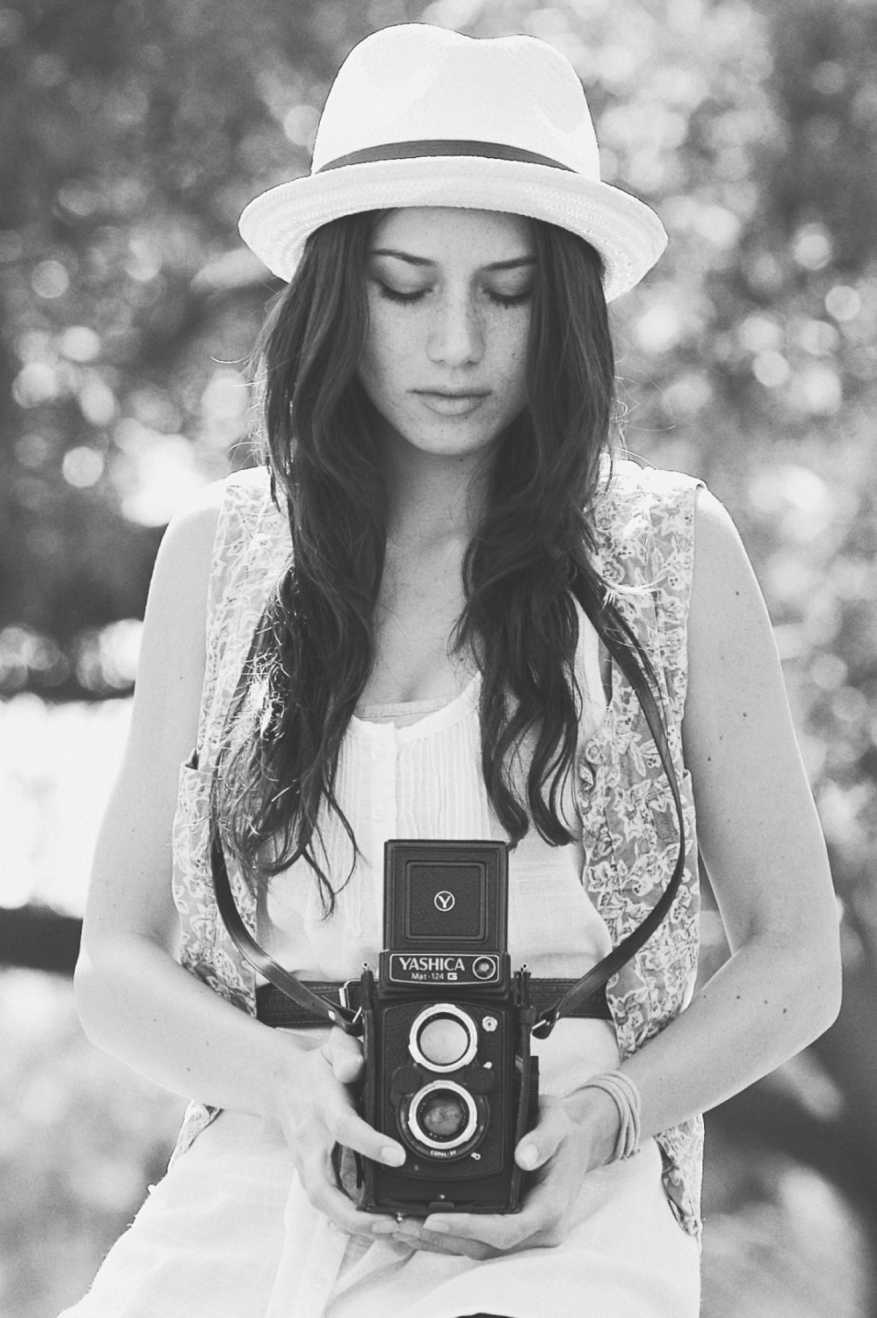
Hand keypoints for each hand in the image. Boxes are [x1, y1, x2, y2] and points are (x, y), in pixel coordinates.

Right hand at [269, 1026, 404, 1240]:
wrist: (279, 1083)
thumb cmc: (314, 1069)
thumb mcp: (331, 1048)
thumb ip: (346, 1052)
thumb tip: (356, 1067)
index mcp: (321, 1107)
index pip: (345, 1128)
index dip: (370, 1144)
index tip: (397, 1156)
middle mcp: (310, 1142)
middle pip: (323, 1188)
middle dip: (354, 1212)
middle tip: (390, 1222)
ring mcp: (306, 1163)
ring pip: (324, 1204)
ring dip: (354, 1223)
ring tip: (391, 1230)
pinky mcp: (310, 1175)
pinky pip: (327, 1204)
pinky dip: (349, 1220)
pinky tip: (376, 1227)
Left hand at [392, 1086, 619, 1258]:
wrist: (578, 1137)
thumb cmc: (566, 1130)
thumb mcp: (558, 1123)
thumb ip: (542, 1139)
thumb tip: (523, 1156)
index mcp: (550, 1209)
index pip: (505, 1230)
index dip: (469, 1228)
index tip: (435, 1217)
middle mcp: (537, 1229)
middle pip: (484, 1247)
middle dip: (440, 1238)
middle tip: (399, 1223)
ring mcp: (524, 1232)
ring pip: (477, 1248)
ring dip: (436, 1241)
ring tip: (397, 1226)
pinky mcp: (511, 1226)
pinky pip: (476, 1239)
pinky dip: (446, 1236)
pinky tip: (417, 1226)